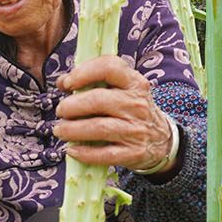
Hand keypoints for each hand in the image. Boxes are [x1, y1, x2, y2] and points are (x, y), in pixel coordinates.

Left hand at [55, 55, 174, 173]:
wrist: (161, 140)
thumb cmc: (131, 111)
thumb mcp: (122, 91)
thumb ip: (94, 83)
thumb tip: (62, 82)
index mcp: (134, 83)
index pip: (109, 67)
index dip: (83, 73)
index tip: (66, 83)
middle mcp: (137, 104)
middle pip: (98, 100)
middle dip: (71, 106)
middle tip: (61, 111)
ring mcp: (136, 130)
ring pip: (99, 128)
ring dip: (72, 130)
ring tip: (60, 130)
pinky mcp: (133, 153)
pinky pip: (105, 154)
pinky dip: (84, 153)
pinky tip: (72, 150)